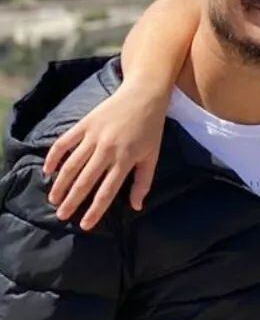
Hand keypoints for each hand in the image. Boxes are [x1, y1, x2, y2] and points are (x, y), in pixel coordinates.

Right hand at [43, 81, 167, 229]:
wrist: (144, 94)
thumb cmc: (151, 128)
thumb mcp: (152, 156)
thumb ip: (143, 182)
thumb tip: (136, 207)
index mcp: (126, 159)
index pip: (107, 191)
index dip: (95, 210)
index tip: (85, 225)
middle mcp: (107, 149)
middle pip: (85, 181)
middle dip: (72, 201)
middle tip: (61, 216)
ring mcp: (94, 136)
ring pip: (71, 165)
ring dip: (60, 184)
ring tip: (53, 199)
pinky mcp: (84, 124)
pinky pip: (64, 143)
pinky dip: (53, 157)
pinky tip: (48, 171)